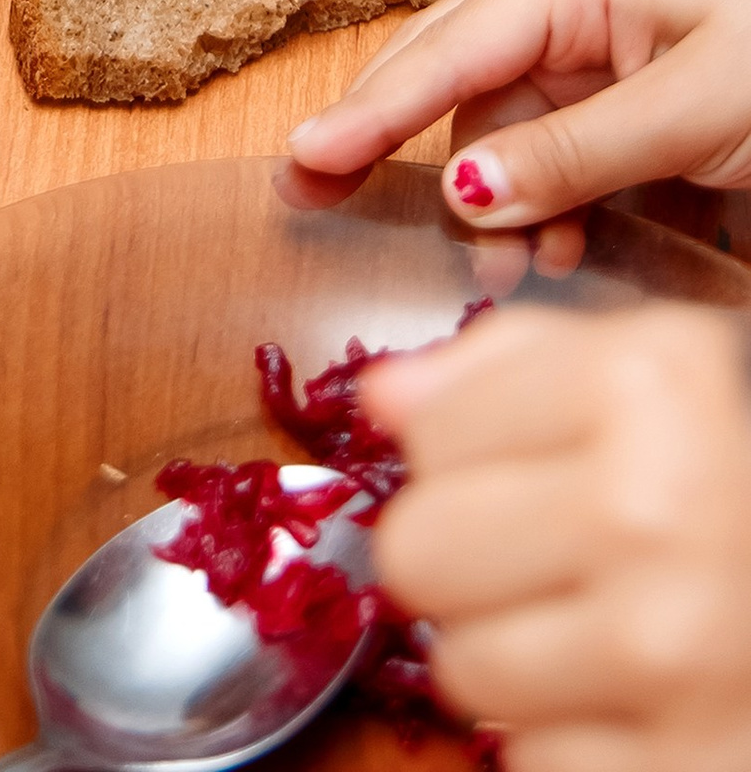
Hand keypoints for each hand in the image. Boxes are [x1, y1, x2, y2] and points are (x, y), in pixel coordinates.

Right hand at [285, 0, 750, 274]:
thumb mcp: (699, 109)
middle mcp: (576, 7)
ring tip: (510, 272)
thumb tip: (463, 192)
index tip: (302, 156)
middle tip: (322, 199)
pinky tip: (559, 257)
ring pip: (503, 135)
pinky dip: (544, 213)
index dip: (371, 105)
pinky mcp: (630, 113)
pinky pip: (553, 161)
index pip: (450, 43)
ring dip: (496, 206)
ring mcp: (602, 59)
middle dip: (406, 148)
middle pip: (457, 78)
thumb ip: (577, 152)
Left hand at [362, 303, 750, 771]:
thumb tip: (382, 403)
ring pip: (465, 672)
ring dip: (510, 658)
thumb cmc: (744, 463)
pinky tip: (636, 698)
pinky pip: (538, 761)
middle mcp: (654, 514)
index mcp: (645, 388)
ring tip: (592, 627)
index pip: (428, 436)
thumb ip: (505, 365)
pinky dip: (573, 738)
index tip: (530, 470)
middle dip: (461, 562)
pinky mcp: (686, 767)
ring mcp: (671, 653)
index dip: (463, 456)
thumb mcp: (654, 367)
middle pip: (417, 558)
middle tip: (541, 562)